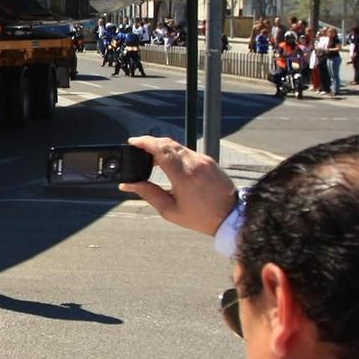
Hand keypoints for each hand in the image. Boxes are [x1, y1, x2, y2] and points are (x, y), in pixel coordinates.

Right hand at [117, 135, 236, 236]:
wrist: (230, 215)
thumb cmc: (201, 217)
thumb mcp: (170, 210)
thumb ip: (148, 194)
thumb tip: (128, 185)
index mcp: (183, 176)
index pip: (161, 150)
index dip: (145, 142)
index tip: (133, 142)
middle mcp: (194, 163)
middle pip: (168, 143)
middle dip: (151, 143)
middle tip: (138, 150)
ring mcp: (203, 160)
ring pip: (178, 146)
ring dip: (163, 148)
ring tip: (151, 159)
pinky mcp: (208, 160)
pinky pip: (188, 151)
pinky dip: (175, 153)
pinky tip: (169, 163)